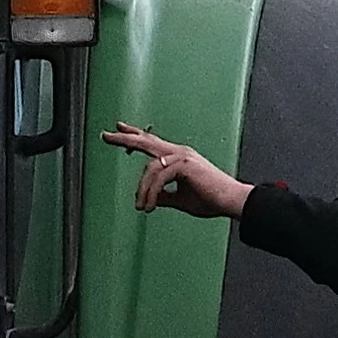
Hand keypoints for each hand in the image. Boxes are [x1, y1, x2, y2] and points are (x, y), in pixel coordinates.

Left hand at [105, 125, 246, 220]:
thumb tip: (152, 199)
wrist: (231, 202)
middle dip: (125, 138)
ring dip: (142, 190)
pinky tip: (150, 205)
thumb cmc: (212, 200)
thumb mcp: (181, 199)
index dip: (135, 136)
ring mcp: (182, 156)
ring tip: (141, 206)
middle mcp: (179, 152)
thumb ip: (165, 196)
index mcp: (179, 157)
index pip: (153, 143)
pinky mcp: (185, 165)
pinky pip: (158, 178)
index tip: (120, 130)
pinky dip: (151, 193)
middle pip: (146, 141)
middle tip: (106, 136)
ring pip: (149, 168)